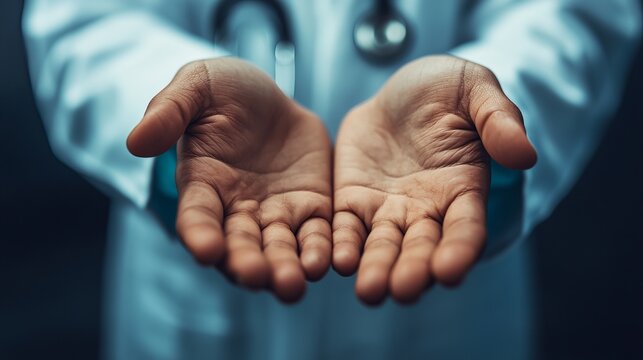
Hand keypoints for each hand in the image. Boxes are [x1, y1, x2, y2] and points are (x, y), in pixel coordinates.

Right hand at [127, 58, 331, 302]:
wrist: (271, 99)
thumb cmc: (224, 92)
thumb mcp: (198, 86)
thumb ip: (169, 111)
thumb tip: (135, 142)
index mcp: (203, 184)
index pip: (197, 216)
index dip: (199, 235)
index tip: (206, 251)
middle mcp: (237, 209)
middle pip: (240, 245)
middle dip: (247, 263)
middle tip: (257, 276)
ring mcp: (276, 213)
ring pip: (279, 249)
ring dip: (285, 269)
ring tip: (293, 284)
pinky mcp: (311, 208)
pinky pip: (317, 234)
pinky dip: (320, 250)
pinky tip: (328, 262)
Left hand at [332, 55, 536, 304]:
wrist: (401, 92)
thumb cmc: (448, 90)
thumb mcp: (476, 90)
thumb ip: (499, 120)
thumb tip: (525, 155)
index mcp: (464, 188)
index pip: (466, 227)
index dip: (460, 249)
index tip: (451, 271)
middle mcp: (427, 209)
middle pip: (421, 247)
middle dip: (413, 270)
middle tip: (402, 290)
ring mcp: (388, 209)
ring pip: (383, 246)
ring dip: (376, 269)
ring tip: (369, 291)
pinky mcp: (353, 201)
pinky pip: (347, 228)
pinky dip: (344, 246)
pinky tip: (337, 262)